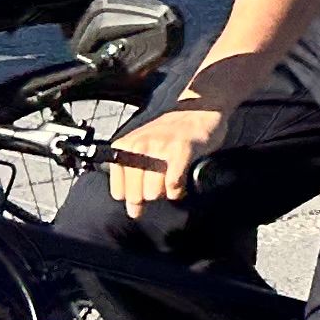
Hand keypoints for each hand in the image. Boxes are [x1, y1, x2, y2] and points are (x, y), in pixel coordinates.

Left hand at [109, 99, 225, 216]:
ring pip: (154, 193)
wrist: (200, 110)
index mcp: (123, 148)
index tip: (146, 190)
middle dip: (151, 196)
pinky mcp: (181, 151)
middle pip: (137, 196)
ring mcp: (159, 148)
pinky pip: (174, 186)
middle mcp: (137, 147)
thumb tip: (132, 209)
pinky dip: (180, 190)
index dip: (135, 197)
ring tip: (174, 179)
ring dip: (167, 192)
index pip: (119, 193)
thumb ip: (131, 172)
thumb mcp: (141, 147)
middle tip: (163, 184)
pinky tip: (183, 181)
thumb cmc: (171, 135)